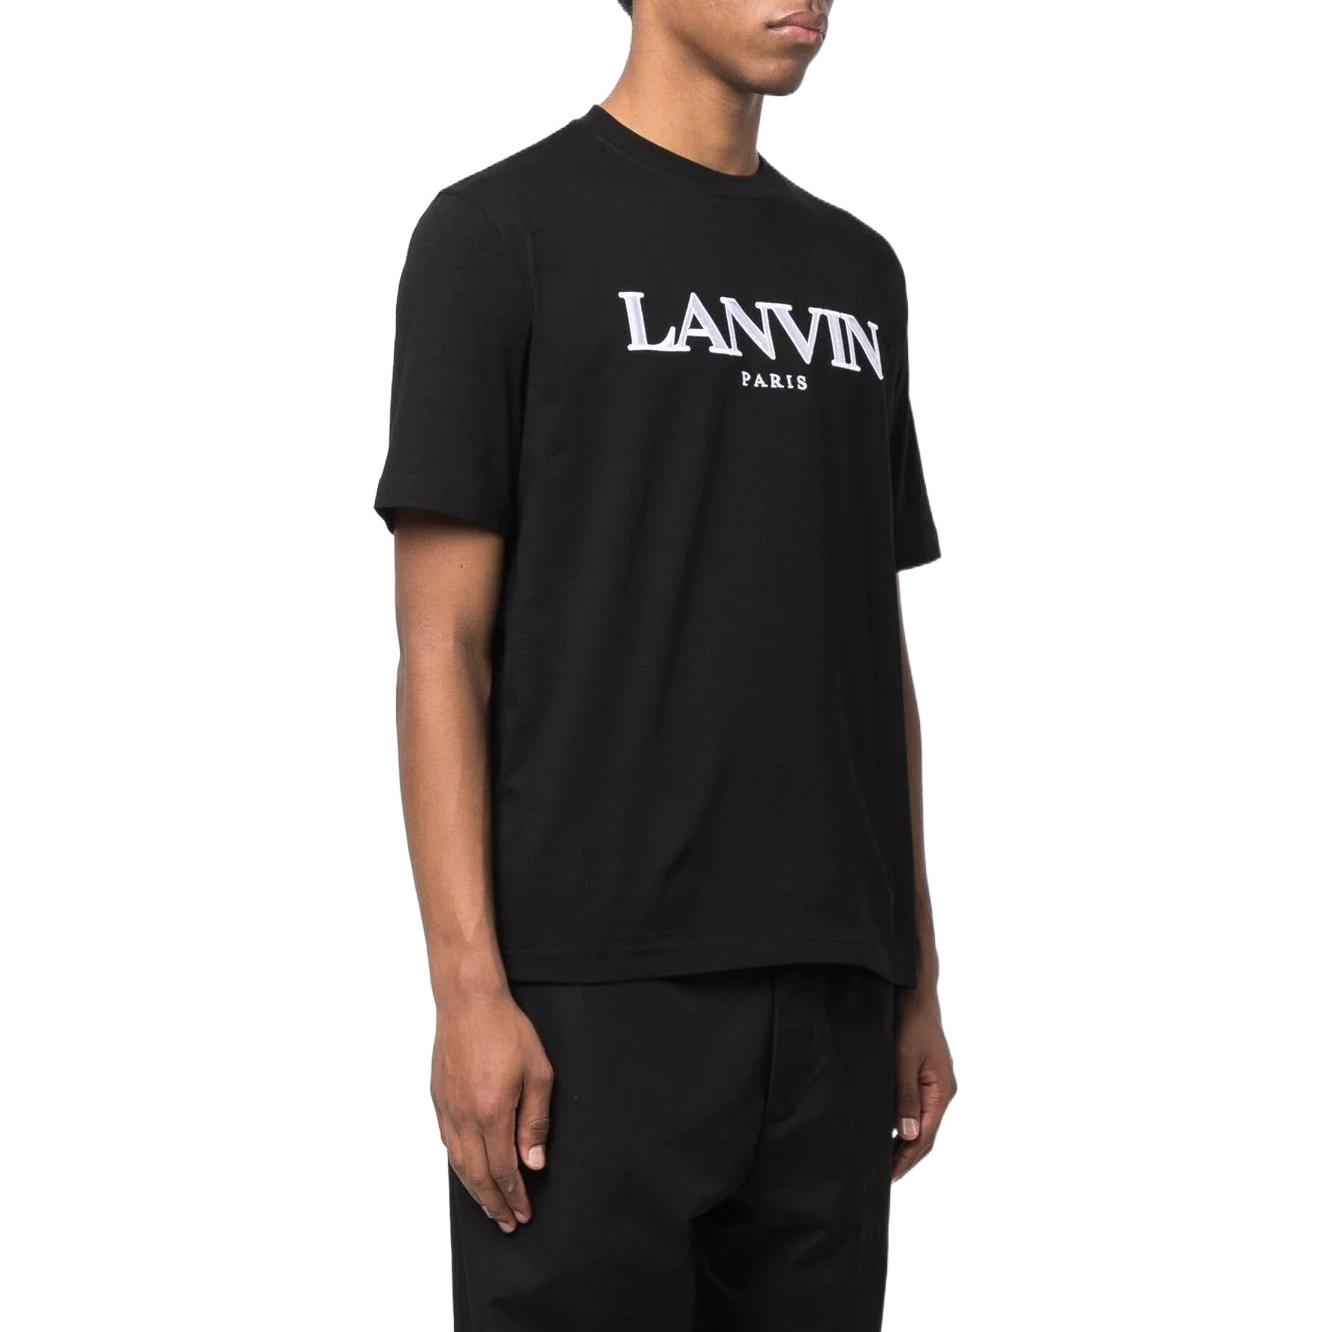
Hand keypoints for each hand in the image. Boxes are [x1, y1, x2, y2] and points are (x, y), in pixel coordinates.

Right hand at [432, 986, 553, 1232]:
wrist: (468, 1001)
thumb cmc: (506, 1030)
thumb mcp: (538, 1072)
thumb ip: (535, 1120)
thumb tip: (533, 1161)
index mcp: (492, 1113)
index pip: (503, 1170)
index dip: (514, 1196)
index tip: (523, 1213)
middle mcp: (464, 1118)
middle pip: (477, 1175)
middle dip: (493, 1204)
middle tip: (507, 1223)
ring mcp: (447, 1109)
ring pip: (458, 1164)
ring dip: (474, 1191)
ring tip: (488, 1207)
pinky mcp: (438, 1098)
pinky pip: (447, 1143)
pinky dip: (459, 1166)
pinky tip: (468, 1170)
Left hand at [893, 986, 956, 1181]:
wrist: (915, 994)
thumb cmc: (910, 1022)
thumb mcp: (904, 1060)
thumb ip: (906, 1096)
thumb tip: (908, 1134)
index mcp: (942, 1091)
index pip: (925, 1136)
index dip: (908, 1158)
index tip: (892, 1176)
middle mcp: (942, 1092)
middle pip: (926, 1134)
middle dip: (908, 1156)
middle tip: (885, 1176)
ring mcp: (935, 1085)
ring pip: (922, 1123)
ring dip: (906, 1143)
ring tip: (885, 1160)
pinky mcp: (926, 1077)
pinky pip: (918, 1109)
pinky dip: (905, 1125)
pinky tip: (891, 1131)